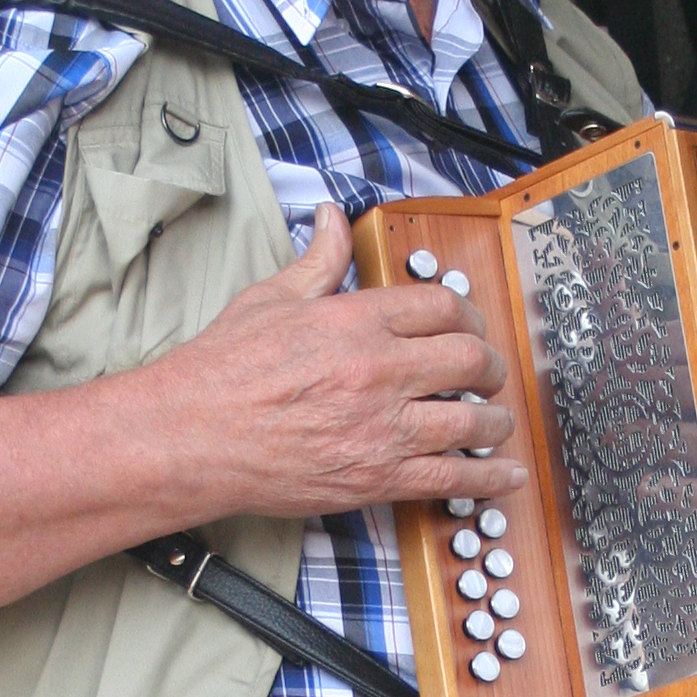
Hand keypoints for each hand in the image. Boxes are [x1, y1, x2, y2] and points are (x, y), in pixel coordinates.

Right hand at [171, 203, 525, 518]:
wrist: (193, 436)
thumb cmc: (222, 371)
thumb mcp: (271, 298)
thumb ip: (318, 261)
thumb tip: (331, 217)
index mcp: (357, 321)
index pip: (442, 306)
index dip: (468, 315)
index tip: (469, 326)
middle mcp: (379, 371)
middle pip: (469, 359)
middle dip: (488, 365)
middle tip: (487, 372)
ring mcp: (383, 428)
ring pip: (471, 421)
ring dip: (493, 420)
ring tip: (495, 421)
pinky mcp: (377, 478)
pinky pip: (452, 479)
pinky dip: (487, 478)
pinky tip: (504, 476)